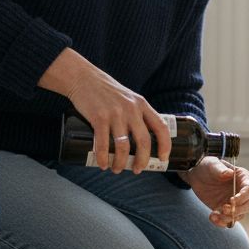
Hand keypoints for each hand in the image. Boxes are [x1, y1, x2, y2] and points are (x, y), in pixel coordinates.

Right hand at [39, 48, 170, 173]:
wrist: (83, 78)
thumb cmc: (106, 91)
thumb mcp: (128, 98)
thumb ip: (136, 114)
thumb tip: (142, 141)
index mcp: (142, 105)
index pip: (161, 128)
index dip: (165, 146)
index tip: (163, 159)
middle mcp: (131, 109)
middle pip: (144, 142)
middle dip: (142, 161)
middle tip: (136, 170)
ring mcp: (115, 113)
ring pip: (123, 146)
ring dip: (120, 163)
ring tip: (116, 169)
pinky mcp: (98, 117)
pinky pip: (103, 143)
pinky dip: (103, 157)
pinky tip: (102, 164)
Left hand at [187, 157, 248, 227]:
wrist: (196, 175)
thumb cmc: (207, 166)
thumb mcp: (212, 164)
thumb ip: (220, 169)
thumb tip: (230, 173)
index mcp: (243, 178)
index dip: (243, 197)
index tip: (232, 200)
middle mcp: (241, 192)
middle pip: (247, 205)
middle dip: (237, 210)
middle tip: (223, 208)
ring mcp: (234, 202)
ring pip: (238, 215)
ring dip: (228, 218)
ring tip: (214, 214)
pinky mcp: (225, 210)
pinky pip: (228, 221)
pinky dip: (221, 223)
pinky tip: (212, 217)